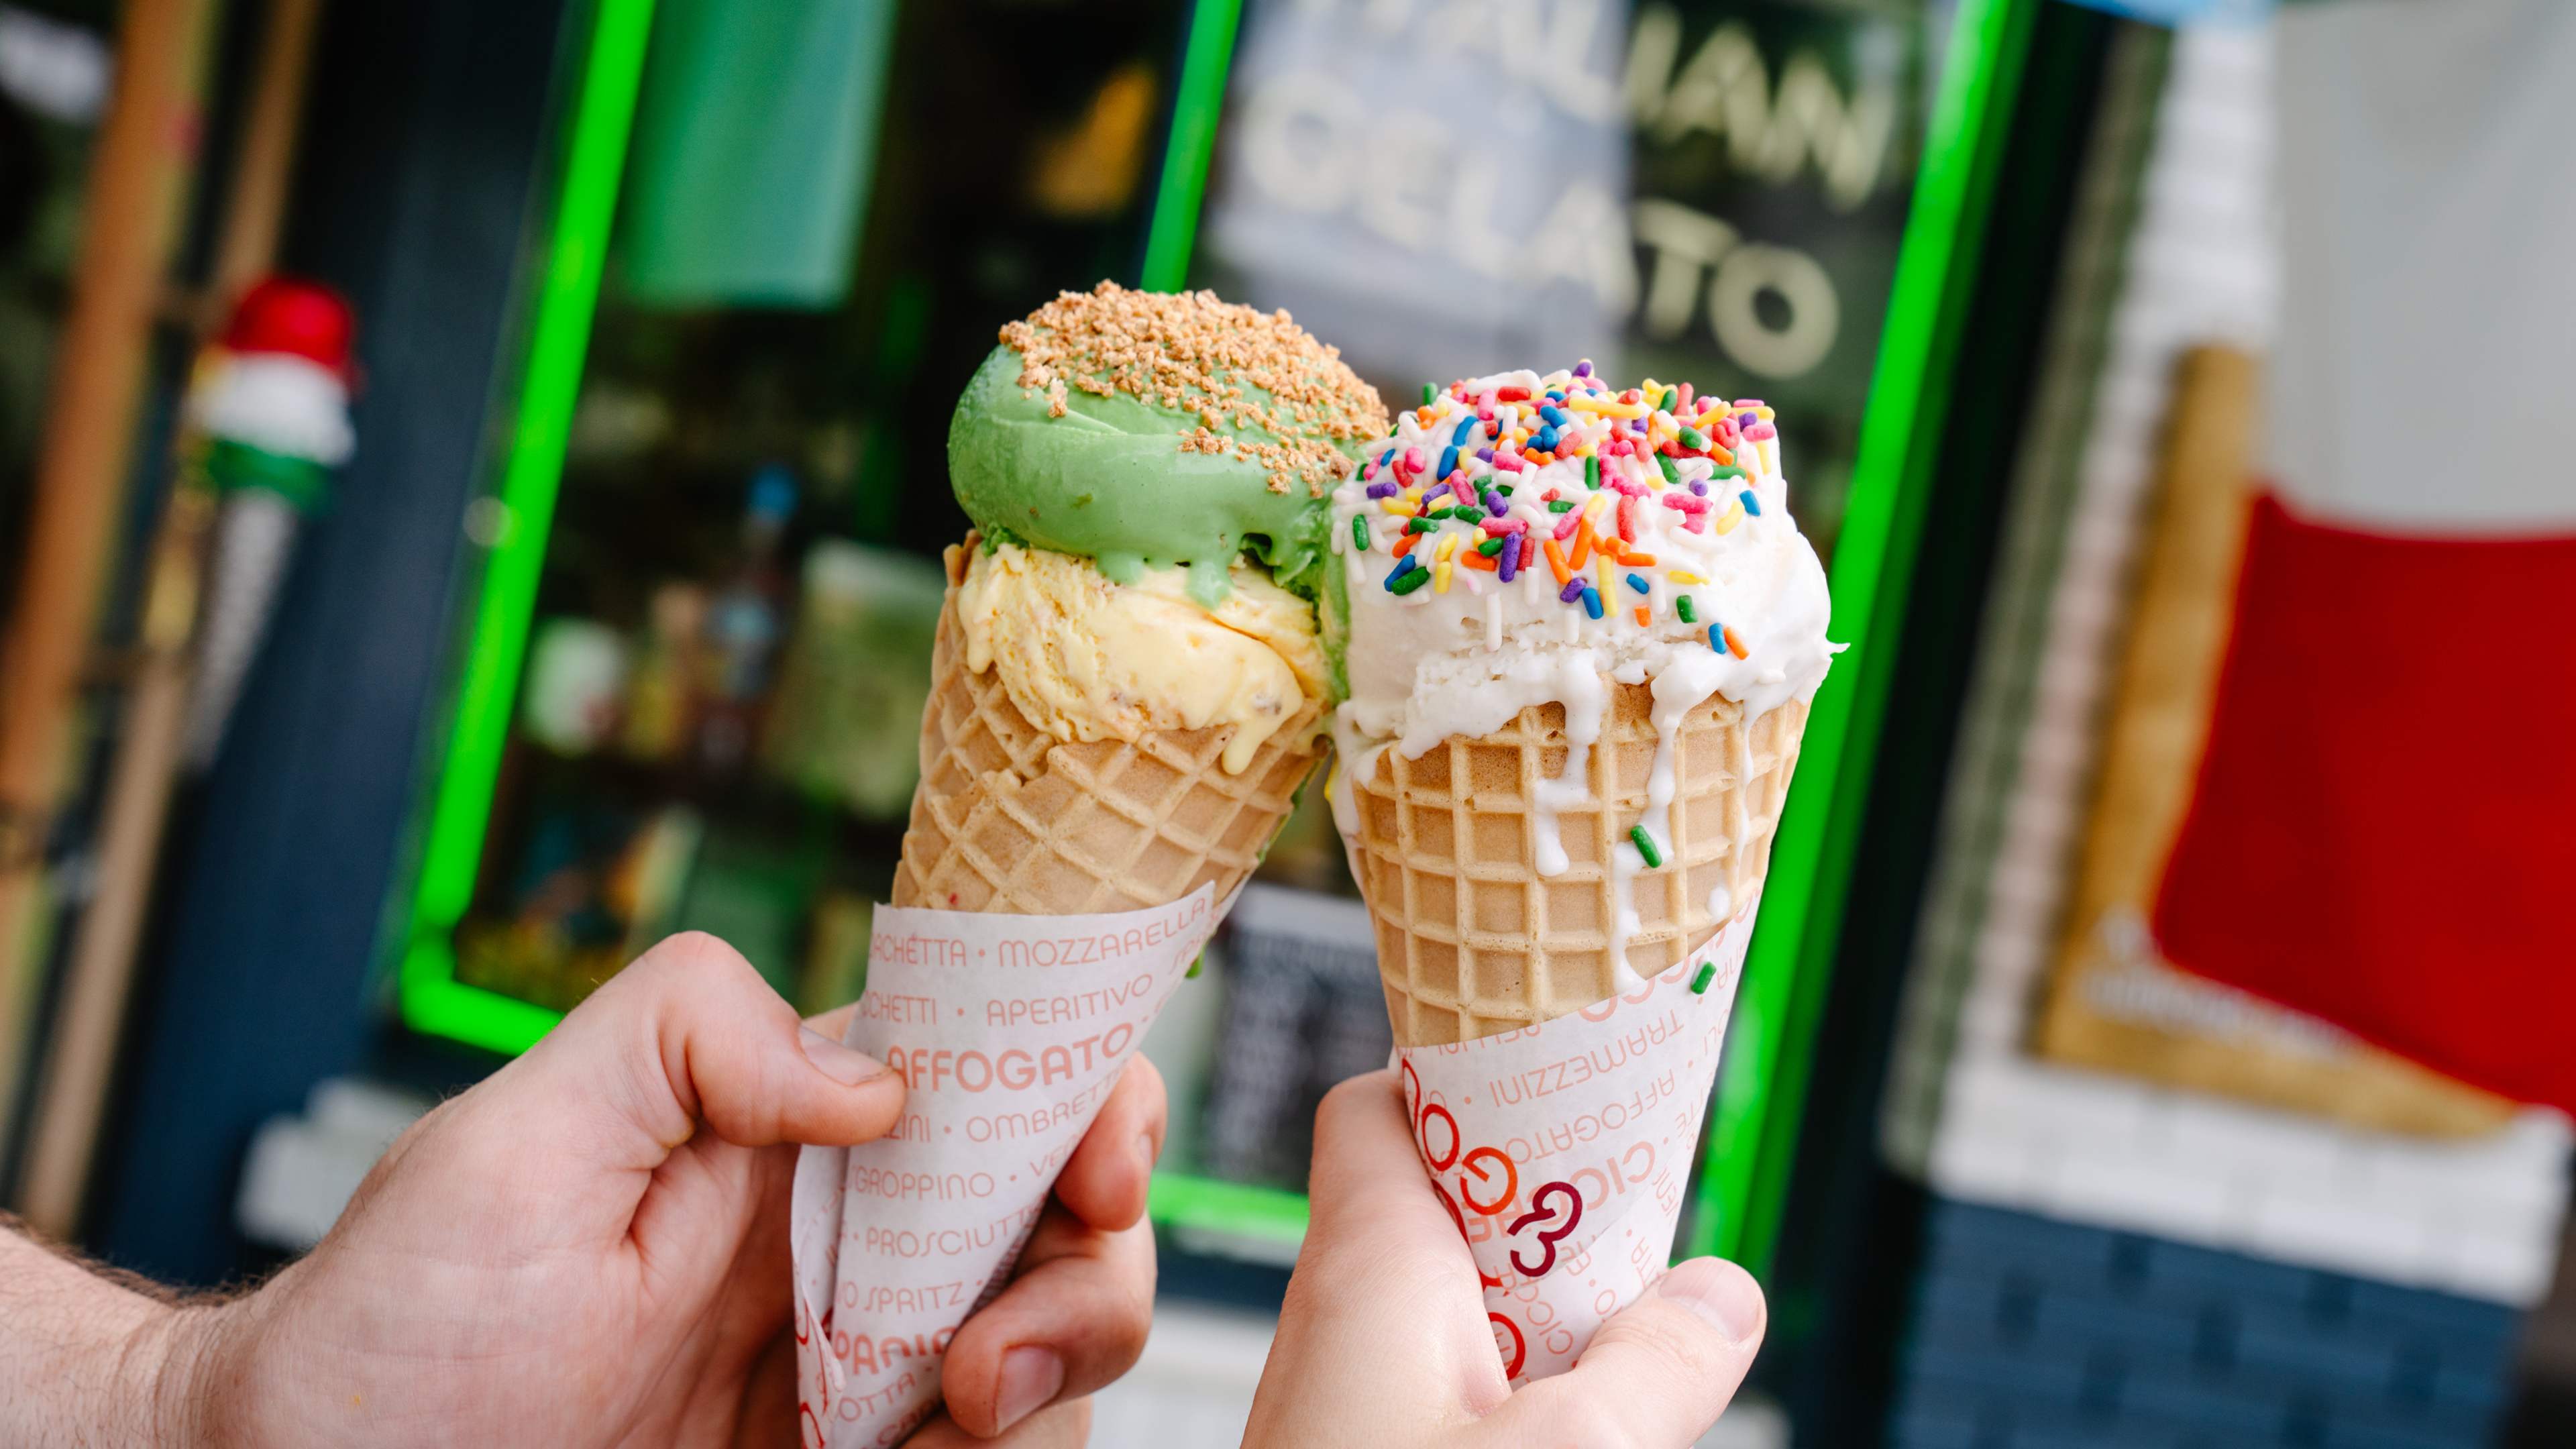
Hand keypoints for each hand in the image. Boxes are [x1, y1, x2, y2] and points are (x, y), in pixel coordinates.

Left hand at [174, 932, 1161, 1446]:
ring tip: (932, 1433)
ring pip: (1057, 1362)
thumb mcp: (513, 1130)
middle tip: (988, 1366)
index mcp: (803, 1142)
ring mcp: (858, 1377)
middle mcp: (855, 1250)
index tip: (1096, 1172)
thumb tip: (875, 1079)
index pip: (1008, 1085)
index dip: (1095, 1108)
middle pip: (1073, 1231)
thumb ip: (688, 1031)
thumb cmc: (395, 1319)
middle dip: (1091, 1281)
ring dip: (1048, 1390)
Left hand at [1245, 1071, 1764, 1446]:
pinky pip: (1447, 1394)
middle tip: (1650, 1239)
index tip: (1572, 1083)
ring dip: (1550, 1322)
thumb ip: (1658, 1365)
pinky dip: (1518, 1397)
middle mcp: (1340, 1317)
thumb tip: (1725, 1292)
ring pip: (1459, 1314)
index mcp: (1369, 1265)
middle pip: (1447, 1208)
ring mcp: (1344, 1401)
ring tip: (1639, 1341)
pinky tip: (1583, 1431)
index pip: (1382, 1105)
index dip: (1465, 1075)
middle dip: (1553, 1216)